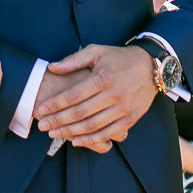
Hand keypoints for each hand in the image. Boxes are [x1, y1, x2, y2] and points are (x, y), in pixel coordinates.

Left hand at [34, 44, 155, 150]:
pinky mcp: (130, 118)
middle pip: (80, 113)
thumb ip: (73, 60)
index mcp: (103, 78)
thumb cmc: (119, 58)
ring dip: (71, 132)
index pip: (74, 95)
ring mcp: (123, 109)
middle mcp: (113, 95)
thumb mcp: (96, 51)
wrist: (151, 66)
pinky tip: (76, 141)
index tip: (41, 110)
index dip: (55, 104)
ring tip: (54, 134)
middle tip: (42, 126)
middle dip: (58, 121)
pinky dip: (91, 139)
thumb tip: (52, 67)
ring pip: (92, 126)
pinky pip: (108, 133)